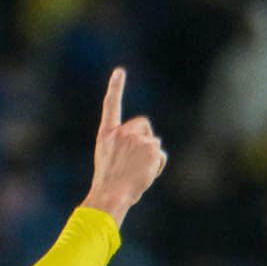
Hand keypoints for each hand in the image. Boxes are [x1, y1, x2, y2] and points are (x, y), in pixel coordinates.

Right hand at [81, 68, 166, 225]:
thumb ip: (123, 146)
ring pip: (153, 143)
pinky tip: (144, 175)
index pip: (111, 106)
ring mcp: (136, 138)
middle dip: (145, 138)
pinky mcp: (150, 146)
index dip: (115, 87)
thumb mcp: (109, 159)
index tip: (119, 71)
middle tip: (136, 161)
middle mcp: (121, 132)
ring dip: (150, 157)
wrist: (111, 194)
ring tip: (136, 173)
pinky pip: (160, 155)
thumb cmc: (110, 184)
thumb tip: (151, 145)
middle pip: (143, 124)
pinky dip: (156, 166)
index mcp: (107, 135)